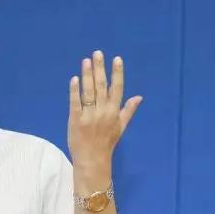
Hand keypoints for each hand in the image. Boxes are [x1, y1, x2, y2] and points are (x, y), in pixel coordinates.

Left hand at [68, 50, 141, 172]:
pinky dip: (75, 90)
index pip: (117, 89)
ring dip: (87, 75)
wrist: (92, 160)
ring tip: (86, 61)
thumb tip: (139, 97)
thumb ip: (128, 110)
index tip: (117, 59)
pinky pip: (75, 103)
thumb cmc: (106, 143)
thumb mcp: (121, 127)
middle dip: (100, 69)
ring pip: (89, 92)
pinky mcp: (75, 120)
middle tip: (97, 53)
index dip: (117, 73)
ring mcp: (89, 116)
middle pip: (102, 87)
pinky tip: (75, 78)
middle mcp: (103, 112)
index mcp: (114, 113)